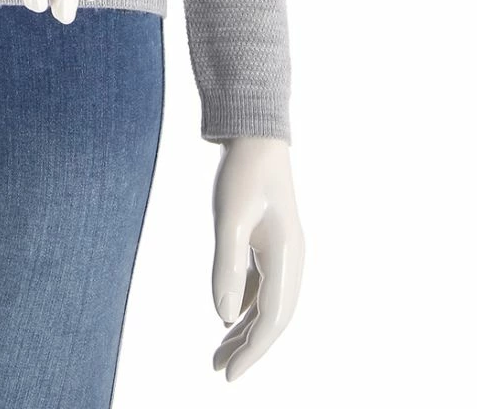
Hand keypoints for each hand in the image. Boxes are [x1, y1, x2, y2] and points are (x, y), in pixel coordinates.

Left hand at [211, 137, 304, 379]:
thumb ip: (227, 266)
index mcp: (287, 257)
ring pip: (267, 303)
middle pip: (273, 318)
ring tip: (219, 352)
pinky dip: (245, 305)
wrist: (255, 134)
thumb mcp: (229, 218)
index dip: (252, 351)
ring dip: (245, 329)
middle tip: (219, 371)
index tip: (229, 375)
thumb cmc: (243, 172)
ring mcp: (281, 251)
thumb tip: (223, 317)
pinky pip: (260, 286)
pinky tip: (228, 316)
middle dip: (248, 347)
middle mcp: (290, 260)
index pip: (271, 319)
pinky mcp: (269, 242)